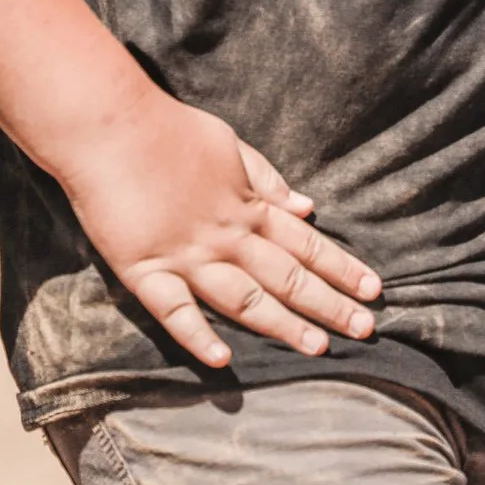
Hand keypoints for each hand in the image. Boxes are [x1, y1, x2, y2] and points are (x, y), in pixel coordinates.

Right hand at [55, 92, 382, 367]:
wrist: (109, 124)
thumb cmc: (168, 129)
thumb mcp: (230, 145)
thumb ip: (268, 180)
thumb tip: (308, 207)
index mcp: (247, 205)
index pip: (306, 243)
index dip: (342, 268)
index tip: (375, 290)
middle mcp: (226, 235)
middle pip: (287, 276)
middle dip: (329, 304)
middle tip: (366, 330)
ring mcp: (187, 255)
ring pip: (245, 298)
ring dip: (283, 325)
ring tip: (318, 348)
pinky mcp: (144, 268)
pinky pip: (175, 310)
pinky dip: (198, 336)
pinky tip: (223, 360)